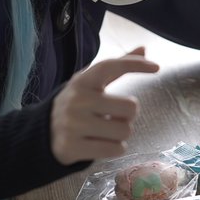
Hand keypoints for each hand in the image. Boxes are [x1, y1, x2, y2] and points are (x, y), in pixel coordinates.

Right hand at [50, 47, 159, 164]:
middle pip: (130, 107)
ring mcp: (73, 124)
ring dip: (121, 133)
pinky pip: (115, 150)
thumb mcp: (93, 82)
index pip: (111, 66)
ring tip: (106, 130)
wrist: (43, 132)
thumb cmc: (78, 103)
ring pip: (124, 131)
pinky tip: (102, 143)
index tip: (156, 67)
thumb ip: (118, 67)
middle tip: (115, 115)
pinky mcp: (72, 147)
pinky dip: (116, 148)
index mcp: (82, 80)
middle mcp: (77, 100)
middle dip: (128, 114)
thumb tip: (144, 49)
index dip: (135, 64)